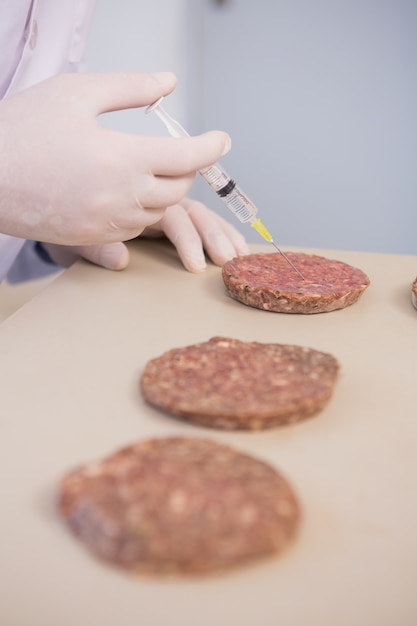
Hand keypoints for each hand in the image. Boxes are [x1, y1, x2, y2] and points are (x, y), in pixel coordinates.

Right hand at [0, 71, 230, 244]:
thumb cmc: (22, 130)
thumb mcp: (75, 92)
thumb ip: (129, 87)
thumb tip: (168, 82)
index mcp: (122, 157)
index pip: (187, 156)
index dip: (211, 146)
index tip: (222, 139)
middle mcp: (121, 196)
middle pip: (179, 187)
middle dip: (187, 168)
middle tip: (180, 151)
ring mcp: (108, 222)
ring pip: (159, 211)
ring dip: (165, 190)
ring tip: (150, 168)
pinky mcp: (94, 237)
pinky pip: (135, 228)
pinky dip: (142, 209)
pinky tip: (126, 191)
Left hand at [41, 199, 249, 271]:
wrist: (56, 214)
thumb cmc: (63, 218)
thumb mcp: (70, 235)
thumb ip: (94, 247)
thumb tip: (121, 261)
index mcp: (134, 193)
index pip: (169, 212)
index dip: (186, 237)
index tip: (195, 262)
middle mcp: (153, 197)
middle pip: (192, 212)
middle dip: (211, 238)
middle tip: (224, 262)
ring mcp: (165, 206)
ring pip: (202, 215)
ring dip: (221, 234)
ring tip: (236, 257)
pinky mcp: (172, 216)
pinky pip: (202, 221)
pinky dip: (222, 231)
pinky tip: (237, 246)